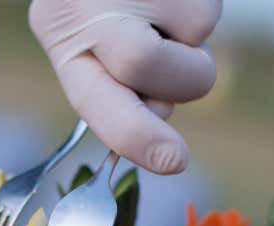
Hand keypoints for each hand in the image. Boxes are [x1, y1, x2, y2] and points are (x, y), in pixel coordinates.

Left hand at [29, 0, 221, 174]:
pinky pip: (209, 11)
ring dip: (192, 41)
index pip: (96, 100)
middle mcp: (89, 9)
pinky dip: (199, 9)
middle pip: (145, 64)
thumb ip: (118, 90)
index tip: (174, 161)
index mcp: (64, 38)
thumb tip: (160, 117)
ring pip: (196, 38)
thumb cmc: (96, 2)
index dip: (135, 136)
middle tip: (177, 68)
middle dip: (178, 82)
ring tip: (162, 12)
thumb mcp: (86, 42)